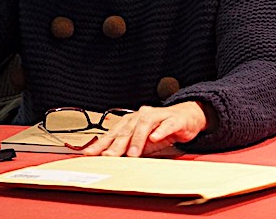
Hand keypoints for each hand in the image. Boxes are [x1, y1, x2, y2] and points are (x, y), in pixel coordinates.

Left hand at [82, 101, 206, 157]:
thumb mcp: (142, 141)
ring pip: (145, 125)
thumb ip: (128, 148)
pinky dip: (161, 131)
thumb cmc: (161, 129)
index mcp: (131, 121)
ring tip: (132, 153)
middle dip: (116, 144)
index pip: (113, 133)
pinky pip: (166, 125)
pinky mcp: (173, 119)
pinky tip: (155, 138)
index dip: (101, 143)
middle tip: (107, 156)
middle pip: (127, 130)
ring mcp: (158, 116)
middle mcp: (141, 116)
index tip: (89, 153)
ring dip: (137, 139)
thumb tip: (109, 159)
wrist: (186, 117)